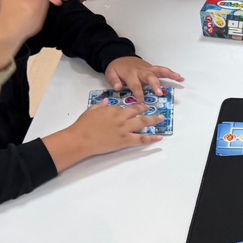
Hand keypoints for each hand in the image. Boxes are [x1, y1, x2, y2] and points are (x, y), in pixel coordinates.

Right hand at [42, 102, 163, 171]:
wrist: (81, 138)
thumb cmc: (84, 125)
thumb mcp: (91, 110)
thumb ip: (101, 105)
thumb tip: (107, 101)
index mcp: (112, 109)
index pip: (125, 107)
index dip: (132, 108)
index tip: (138, 107)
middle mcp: (121, 117)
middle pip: (137, 112)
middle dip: (146, 110)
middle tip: (154, 109)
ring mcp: (124, 129)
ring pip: (143, 123)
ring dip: (153, 120)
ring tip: (161, 119)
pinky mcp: (125, 140)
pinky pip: (141, 139)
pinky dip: (151, 139)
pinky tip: (159, 138)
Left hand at [106, 55, 183, 97]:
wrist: (119, 56)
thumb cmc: (116, 68)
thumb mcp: (110, 73)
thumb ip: (113, 80)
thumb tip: (118, 87)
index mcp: (130, 74)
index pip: (135, 85)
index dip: (139, 94)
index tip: (142, 103)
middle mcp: (141, 71)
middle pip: (149, 77)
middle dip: (155, 85)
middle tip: (159, 93)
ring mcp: (148, 69)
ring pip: (159, 71)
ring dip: (169, 75)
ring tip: (179, 79)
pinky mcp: (152, 68)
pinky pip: (162, 70)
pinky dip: (171, 73)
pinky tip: (180, 77)